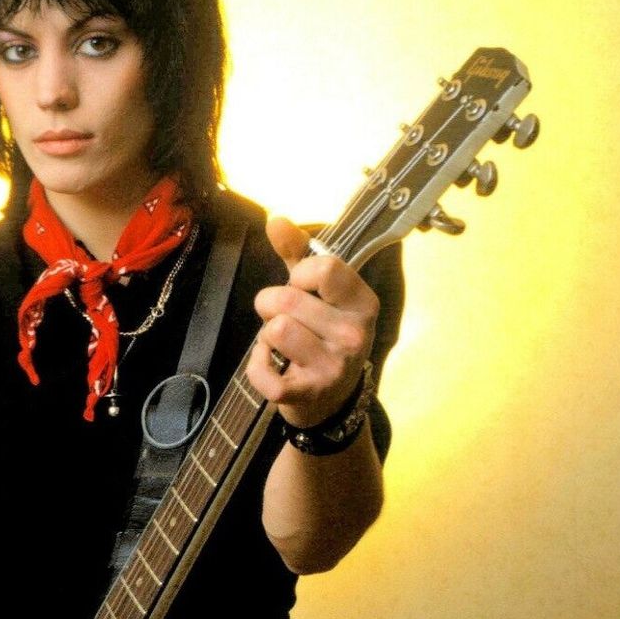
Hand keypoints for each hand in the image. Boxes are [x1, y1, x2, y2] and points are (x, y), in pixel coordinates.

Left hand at [247, 216, 379, 429]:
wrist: (331, 400)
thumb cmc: (322, 335)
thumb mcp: (317, 292)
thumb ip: (297, 253)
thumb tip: (276, 218)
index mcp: (362, 304)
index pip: (325, 268)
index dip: (299, 274)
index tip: (301, 287)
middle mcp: (354, 336)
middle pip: (287, 299)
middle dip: (271, 305)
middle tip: (285, 319)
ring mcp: (332, 367)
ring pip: (275, 330)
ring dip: (266, 336)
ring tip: (283, 344)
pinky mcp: (307, 393)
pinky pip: (262, 371)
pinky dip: (257, 366)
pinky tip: (272, 366)